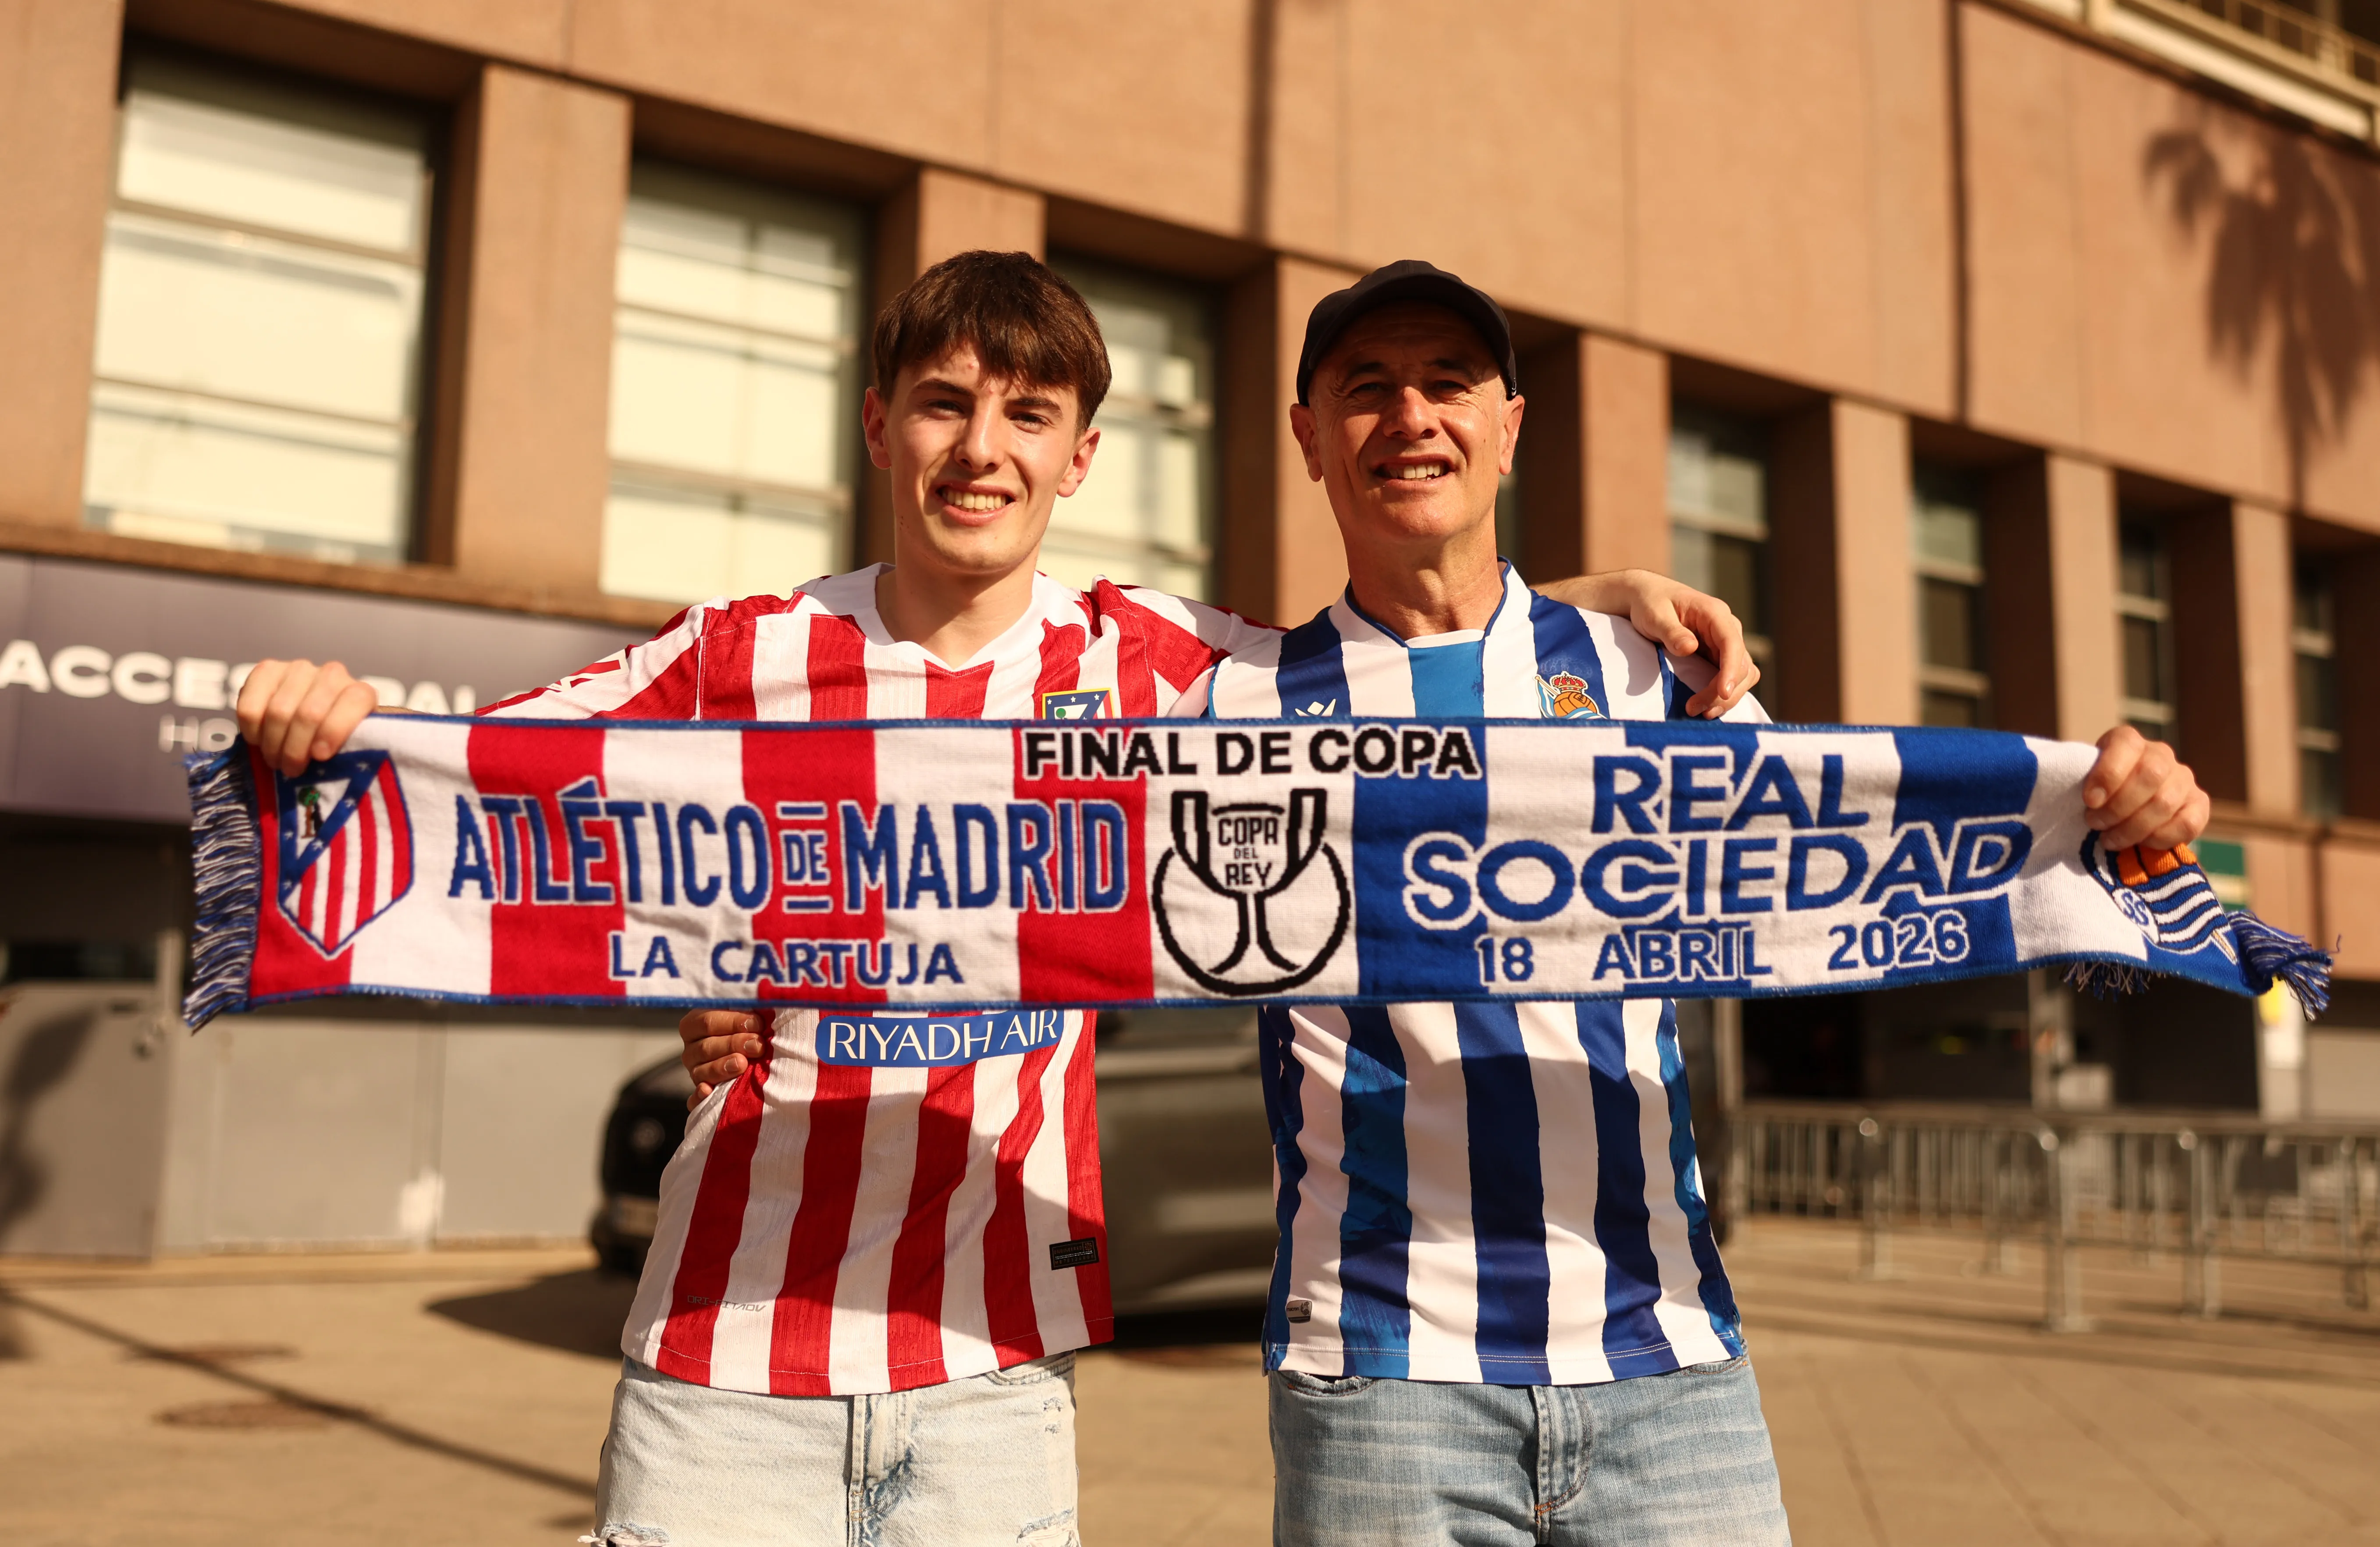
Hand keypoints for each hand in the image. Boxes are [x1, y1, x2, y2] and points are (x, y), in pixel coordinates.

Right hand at [235, 659, 383, 775]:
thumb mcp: (347, 748)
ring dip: (273, 744)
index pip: (354, 702)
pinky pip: (250, 705)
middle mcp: (332, 675)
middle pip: (309, 714)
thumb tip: (328, 766)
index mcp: (360, 694)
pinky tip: (258, 741)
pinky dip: (252, 730)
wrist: (305, 720)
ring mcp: (298, 669)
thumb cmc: (329, 740)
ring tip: (274, 759)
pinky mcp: (266, 670)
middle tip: (290, 769)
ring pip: (278, 711)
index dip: (335, 730)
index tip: (320, 756)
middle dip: (295, 749)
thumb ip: (346, 751)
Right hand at [682, 1008, 765, 1108]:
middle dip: (733, 1044)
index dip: (733, 1022)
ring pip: (702, 1070)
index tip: (757, 1024)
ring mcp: (695, 1070)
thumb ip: (751, 1007)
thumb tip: (761, 1003)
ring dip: (722, 1067)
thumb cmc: (754, 1028)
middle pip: (706, 1046)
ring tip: (742, 1064)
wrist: (755, 1051)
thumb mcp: (749, 1013)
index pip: (707, 1021)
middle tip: (757, 1045)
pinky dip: (700, 1096)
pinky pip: (695, 1098)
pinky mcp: (701, 1091)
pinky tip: (708, 1091)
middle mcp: (691, 1047)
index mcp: (696, 1022)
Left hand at [1538, 570, 1758, 716]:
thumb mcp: (1654, 614)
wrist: (1647, 598)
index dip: (1731, 670)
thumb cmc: (1650, 603)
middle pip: (1742, 664)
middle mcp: (1727, 628)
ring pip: (1743, 674)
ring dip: (1726, 697)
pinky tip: (1706, 707)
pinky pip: (1731, 678)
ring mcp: (1725, 643)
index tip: (1722, 693)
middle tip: (1694, 709)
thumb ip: (1671, 631)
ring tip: (1701, 713)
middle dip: (1723, 692)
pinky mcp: (1719, 655)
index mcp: (1714, 613)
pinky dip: (1723, 695)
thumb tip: (1690, 648)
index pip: (1732, 643)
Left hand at [2083, 725, 2209, 850]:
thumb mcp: (2082, 782)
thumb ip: (2080, 782)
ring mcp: (2183, 778)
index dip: (2108, 773)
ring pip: (2166, 802)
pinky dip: (2161, 838)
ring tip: (2110, 840)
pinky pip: (2188, 823)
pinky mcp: (2199, 804)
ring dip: (2134, 828)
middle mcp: (2160, 754)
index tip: (2089, 801)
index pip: (2126, 744)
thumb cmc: (2095, 794)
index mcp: (2128, 741)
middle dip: (2118, 807)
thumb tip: (2089, 801)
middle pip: (2150, 775)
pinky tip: (2141, 844)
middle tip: (2095, 824)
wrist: (2121, 810)